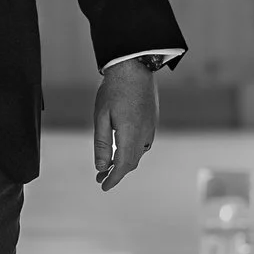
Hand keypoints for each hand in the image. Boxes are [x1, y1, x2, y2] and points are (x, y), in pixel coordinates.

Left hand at [94, 61, 158, 190]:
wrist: (134, 67)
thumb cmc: (113, 90)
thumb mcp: (101, 118)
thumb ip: (102, 144)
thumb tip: (101, 167)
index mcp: (130, 134)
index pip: (122, 165)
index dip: (113, 179)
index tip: (103, 186)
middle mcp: (144, 134)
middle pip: (131, 162)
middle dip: (116, 173)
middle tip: (100, 177)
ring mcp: (151, 128)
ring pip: (138, 154)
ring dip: (124, 163)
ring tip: (108, 166)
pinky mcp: (152, 122)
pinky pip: (143, 144)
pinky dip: (132, 152)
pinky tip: (122, 149)